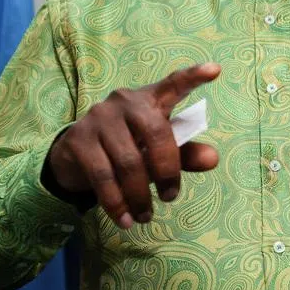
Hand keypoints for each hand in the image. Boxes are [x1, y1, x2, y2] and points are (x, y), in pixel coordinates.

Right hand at [45, 62, 219, 227]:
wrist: (75, 156)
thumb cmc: (127, 148)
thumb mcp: (156, 152)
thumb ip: (185, 154)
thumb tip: (213, 159)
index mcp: (149, 100)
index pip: (173, 84)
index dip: (193, 77)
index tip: (215, 70)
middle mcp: (124, 101)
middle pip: (157, 134)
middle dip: (168, 171)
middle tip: (170, 197)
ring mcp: (99, 118)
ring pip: (130, 162)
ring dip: (141, 196)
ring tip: (146, 216)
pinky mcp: (79, 140)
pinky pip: (103, 177)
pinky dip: (117, 203)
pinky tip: (125, 220)